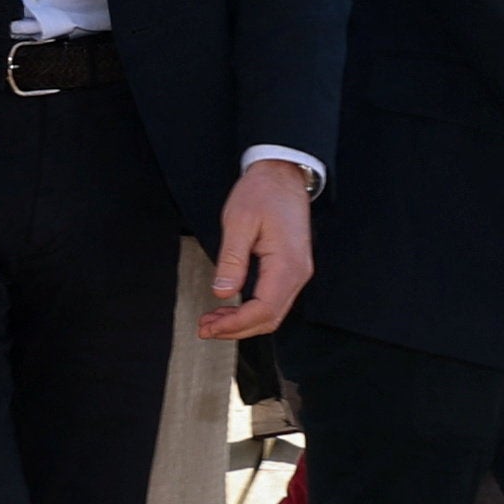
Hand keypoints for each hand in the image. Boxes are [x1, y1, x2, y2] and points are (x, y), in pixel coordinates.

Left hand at [201, 161, 315, 340]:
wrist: (283, 174)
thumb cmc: (262, 193)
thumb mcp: (239, 222)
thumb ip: (232, 260)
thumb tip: (222, 293)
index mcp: (287, 264)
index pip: (263, 309)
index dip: (236, 324)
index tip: (210, 327)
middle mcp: (298, 273)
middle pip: (269, 318)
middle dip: (237, 329)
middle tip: (206, 329)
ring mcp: (297, 272)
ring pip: (272, 312)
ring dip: (243, 322)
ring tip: (213, 322)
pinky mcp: (291, 269)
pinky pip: (274, 300)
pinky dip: (252, 310)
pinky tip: (231, 309)